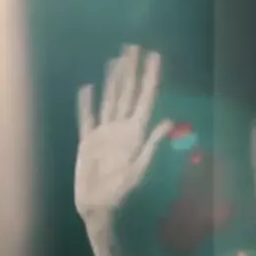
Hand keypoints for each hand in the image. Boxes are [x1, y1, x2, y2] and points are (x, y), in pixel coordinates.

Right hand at [75, 45, 172, 218]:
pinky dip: (87, 104)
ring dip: (113, 80)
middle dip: (132, 70)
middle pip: (128, 93)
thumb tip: (168, 121)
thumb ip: (152, 144)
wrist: (99, 208)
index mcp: (136, 133)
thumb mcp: (140, 169)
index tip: (155, 56)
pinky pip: (87, 118)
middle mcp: (121, 129)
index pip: (145, 98)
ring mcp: (105, 134)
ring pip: (110, 100)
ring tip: (116, 61)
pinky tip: (88, 89)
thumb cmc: (122, 193)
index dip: (151, 77)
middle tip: (134, 47)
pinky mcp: (88, 142)